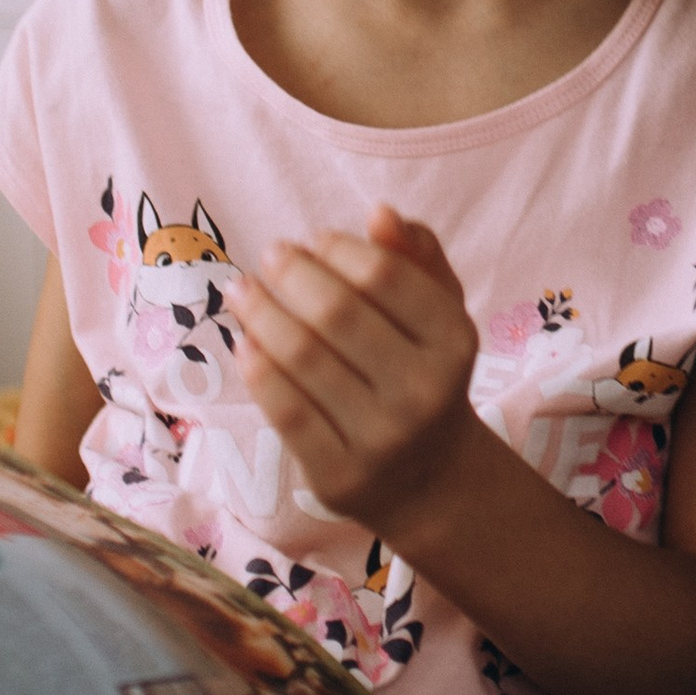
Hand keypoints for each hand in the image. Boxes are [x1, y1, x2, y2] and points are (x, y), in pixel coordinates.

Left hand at [236, 205, 485, 541]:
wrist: (431, 481)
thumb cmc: (425, 374)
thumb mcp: (439, 312)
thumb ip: (416, 256)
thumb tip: (379, 213)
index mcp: (454, 341)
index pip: (385, 276)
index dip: (340, 249)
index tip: (313, 239)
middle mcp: (423, 390)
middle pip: (337, 313)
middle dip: (292, 275)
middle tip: (269, 255)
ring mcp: (381, 437)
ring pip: (304, 358)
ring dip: (261, 314)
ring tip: (241, 291)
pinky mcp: (340, 474)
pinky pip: (286, 411)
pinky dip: (258, 371)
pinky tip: (244, 344)